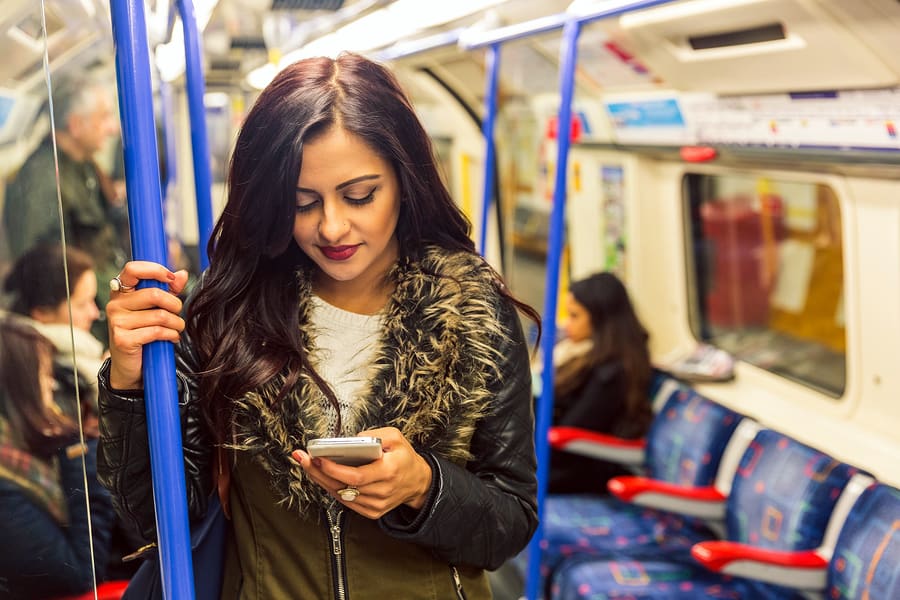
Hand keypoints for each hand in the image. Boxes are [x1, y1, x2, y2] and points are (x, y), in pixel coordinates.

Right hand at [106, 261, 188, 388]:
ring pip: (160, 315)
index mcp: (121, 291)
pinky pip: (157, 331)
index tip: (172, 279)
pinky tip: (172, 338)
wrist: (130, 365)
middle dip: (175, 305)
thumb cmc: (144, 332)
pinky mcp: (122, 339)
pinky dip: (171, 335)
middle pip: (154, 294)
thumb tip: (182, 274)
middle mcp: (115, 304)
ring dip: (176, 323)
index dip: (155, 270)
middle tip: (177, 313)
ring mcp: (116, 322)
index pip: (132, 269)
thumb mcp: (156, 307)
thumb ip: (168, 290)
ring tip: (177, 328)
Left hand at [291, 427, 431, 518]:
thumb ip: (375, 435)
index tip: (318, 458)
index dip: (334, 469)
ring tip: (308, 465)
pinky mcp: (372, 512)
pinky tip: (322, 477)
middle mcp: (383, 491)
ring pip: (342, 495)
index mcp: (390, 471)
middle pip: (344, 486)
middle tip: (304, 459)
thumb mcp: (396, 437)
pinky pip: (346, 502)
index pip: (357, 475)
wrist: (417, 482)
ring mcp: (377, 504)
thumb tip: (352, 440)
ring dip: (322, 480)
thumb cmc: (404, 458)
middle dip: (319, 472)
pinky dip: (332, 489)